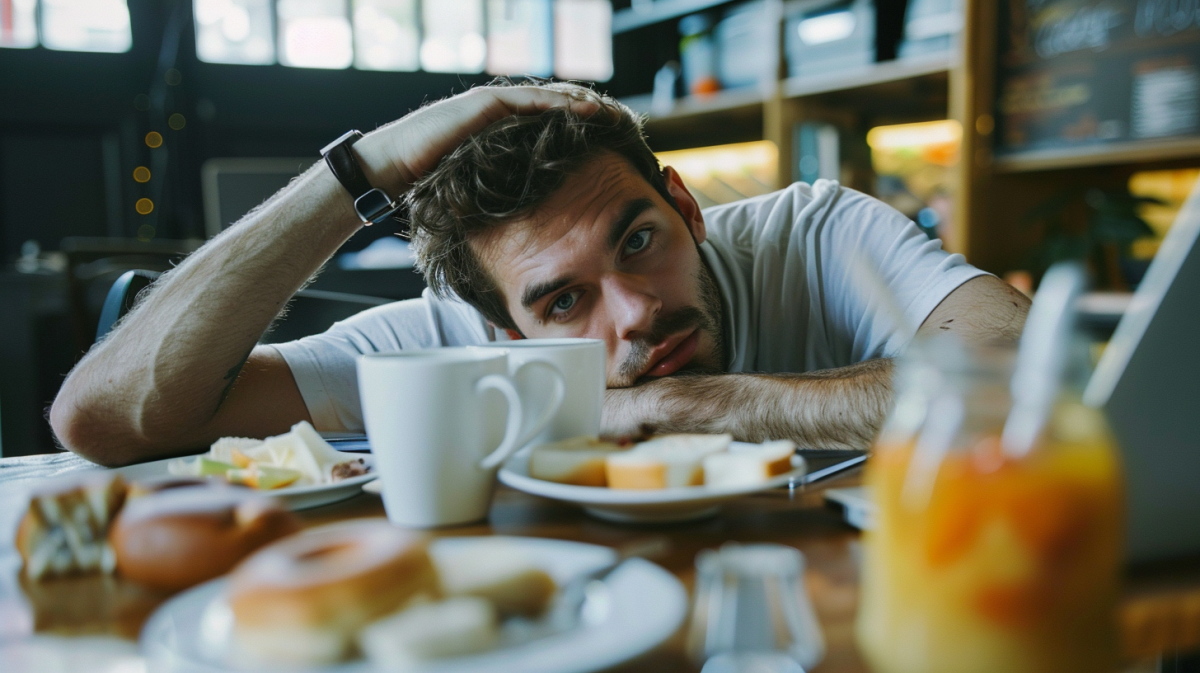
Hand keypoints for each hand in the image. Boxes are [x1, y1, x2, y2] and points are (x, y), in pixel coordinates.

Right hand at [353, 86, 598, 194]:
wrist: (394, 168)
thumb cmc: (428, 185)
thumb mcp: (478, 190)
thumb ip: (503, 194)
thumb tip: (528, 227)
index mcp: (502, 132)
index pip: (550, 122)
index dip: (580, 126)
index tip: (610, 138)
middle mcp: (500, 113)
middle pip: (555, 105)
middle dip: (588, 111)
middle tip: (621, 122)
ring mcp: (492, 105)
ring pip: (548, 98)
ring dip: (582, 103)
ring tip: (611, 113)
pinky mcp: (484, 104)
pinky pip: (531, 101)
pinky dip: (559, 104)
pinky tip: (584, 110)